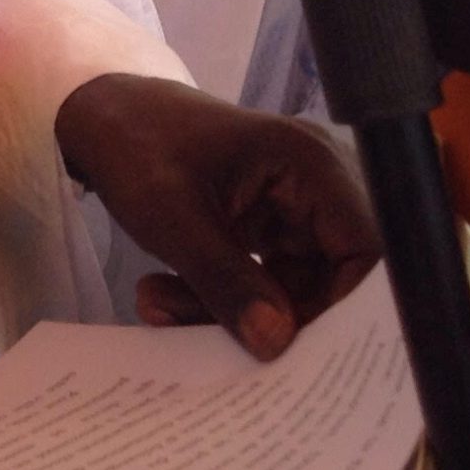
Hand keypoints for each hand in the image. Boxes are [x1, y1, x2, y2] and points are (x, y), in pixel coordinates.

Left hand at [56, 74, 378, 359]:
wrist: (102, 116)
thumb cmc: (138, 147)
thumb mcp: (174, 217)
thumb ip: (226, 282)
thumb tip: (277, 344)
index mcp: (311, 166)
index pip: (367, 251)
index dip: (346, 310)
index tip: (298, 354)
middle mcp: (317, 186)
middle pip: (332, 279)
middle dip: (274, 318)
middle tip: (216, 341)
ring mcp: (295, 209)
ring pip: (293, 289)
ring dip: (236, 312)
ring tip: (164, 308)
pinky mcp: (270, 228)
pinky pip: (267, 282)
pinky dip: (224, 299)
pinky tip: (167, 299)